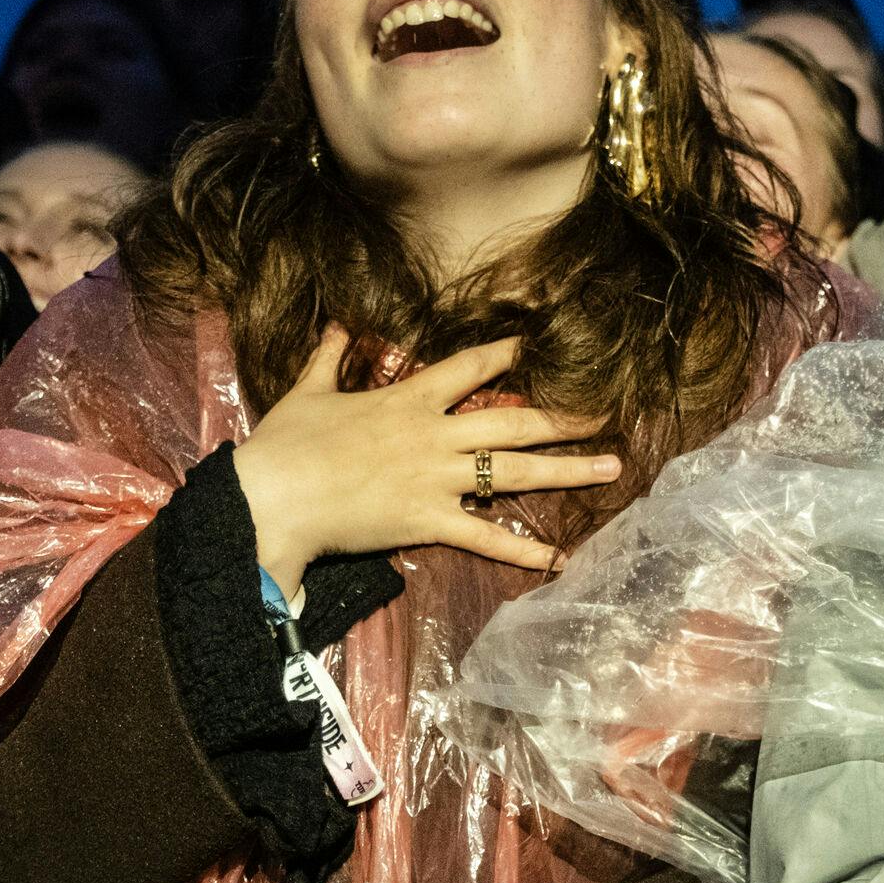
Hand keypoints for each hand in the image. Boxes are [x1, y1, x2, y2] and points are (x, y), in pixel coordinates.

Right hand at [232, 328, 619, 597]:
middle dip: (565, 418)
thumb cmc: (286, 445)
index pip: (470, 367)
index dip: (506, 353)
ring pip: (515, 472)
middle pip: (515, 421)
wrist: (272, 499)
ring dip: (567, 470)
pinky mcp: (429, 521)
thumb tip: (336, 324)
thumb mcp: (308, 392)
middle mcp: (435, 436)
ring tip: (611, 467)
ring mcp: (437, 479)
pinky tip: (559, 558)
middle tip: (607, 416)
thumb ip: (328, 357)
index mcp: (410, 399)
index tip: (536, 345)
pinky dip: (523, 550)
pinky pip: (486, 538)